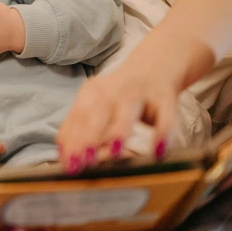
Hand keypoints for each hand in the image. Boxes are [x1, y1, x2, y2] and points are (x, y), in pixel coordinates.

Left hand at [55, 57, 180, 173]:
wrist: (154, 67)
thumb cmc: (119, 96)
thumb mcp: (96, 107)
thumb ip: (79, 128)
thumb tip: (65, 156)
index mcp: (93, 92)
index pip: (78, 116)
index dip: (72, 140)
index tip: (68, 163)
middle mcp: (114, 89)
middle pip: (99, 110)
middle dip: (89, 135)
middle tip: (84, 161)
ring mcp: (141, 92)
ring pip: (129, 108)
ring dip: (120, 129)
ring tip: (115, 152)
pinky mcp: (166, 99)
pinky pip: (165, 117)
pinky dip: (162, 134)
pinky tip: (158, 152)